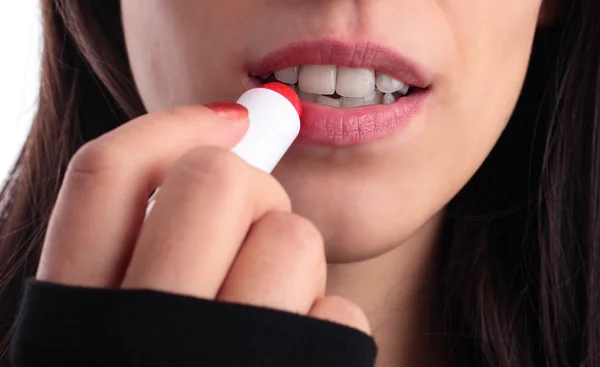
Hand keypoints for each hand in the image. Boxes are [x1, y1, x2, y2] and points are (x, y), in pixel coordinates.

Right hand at [36, 103, 370, 334]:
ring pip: (289, 238)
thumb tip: (230, 137)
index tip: (231, 117)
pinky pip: (337, 312)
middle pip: (215, 182)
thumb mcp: (124, 332)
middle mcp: (135, 343)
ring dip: (293, 263)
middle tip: (255, 223)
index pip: (107, 175)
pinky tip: (298, 360)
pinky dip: (326, 324)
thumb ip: (150, 245)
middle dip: (253, 188)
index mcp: (73, 324)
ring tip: (271, 313)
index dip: (173, 125)